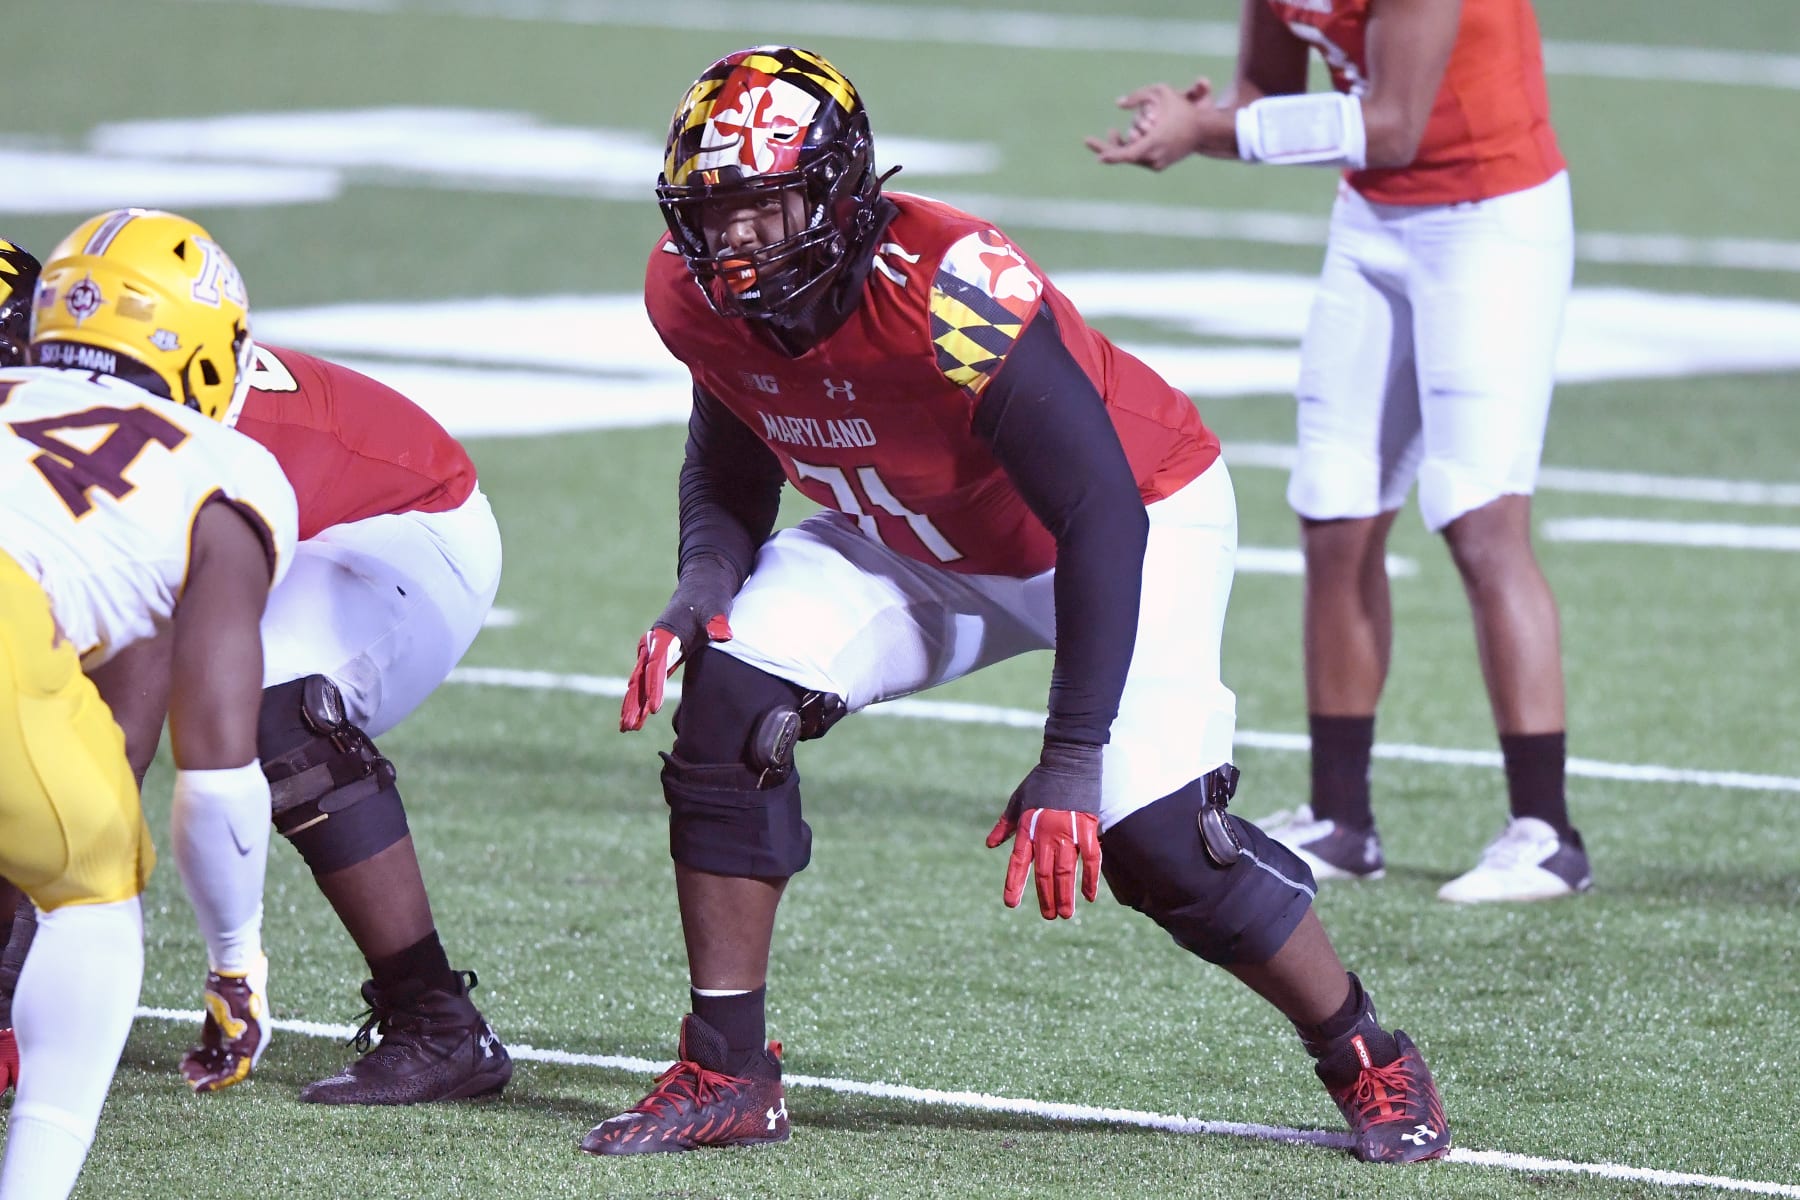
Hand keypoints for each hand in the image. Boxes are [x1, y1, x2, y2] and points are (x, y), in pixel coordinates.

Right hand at [620, 556, 737, 731]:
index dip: (654, 685)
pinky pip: (646, 680)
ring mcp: (654, 650)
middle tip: (630, 725)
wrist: (702, 588)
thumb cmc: (710, 599)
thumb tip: (723, 634)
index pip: (658, 663)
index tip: (653, 708)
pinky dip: (639, 697)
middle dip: (634, 701)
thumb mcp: (716, 607)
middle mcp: (655, 642)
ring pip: (638, 680)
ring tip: (627, 728)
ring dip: (632, 704)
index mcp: (666, 632)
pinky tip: (636, 717)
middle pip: (640, 675)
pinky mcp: (660, 657)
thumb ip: (717, 620)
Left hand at [986, 740, 1103, 918]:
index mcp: (1028, 829)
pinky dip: (1090, 879)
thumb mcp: (1017, 802)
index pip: (1018, 862)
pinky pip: (1091, 860)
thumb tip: (990, 845)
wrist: (1069, 763)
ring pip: (1066, 872)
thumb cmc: (1041, 782)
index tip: (1010, 903)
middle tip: (1048, 916)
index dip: (1014, 883)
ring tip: (1065, 915)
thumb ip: (1005, 826)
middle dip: (1045, 897)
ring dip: (1065, 896)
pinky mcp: (1088, 830)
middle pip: (1045, 874)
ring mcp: (1069, 833)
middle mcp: (1046, 835)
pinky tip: (1089, 897)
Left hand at [1085, 77, 1215, 170]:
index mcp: (1154, 142)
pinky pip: (1138, 158)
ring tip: (1110, 132)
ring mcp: (1156, 164)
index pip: (1129, 154)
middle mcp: (1154, 157)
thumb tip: (1118, 104)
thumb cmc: (1183, 109)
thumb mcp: (1162, 92)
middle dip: (1106, 147)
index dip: (1112, 155)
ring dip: (1119, 146)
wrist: (1205, 130)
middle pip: (1124, 156)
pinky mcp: (1158, 165)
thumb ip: (1139, 95)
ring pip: (1130, 157)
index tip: (1099, 158)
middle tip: (1087, 140)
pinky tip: (1120, 138)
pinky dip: (1129, 149)